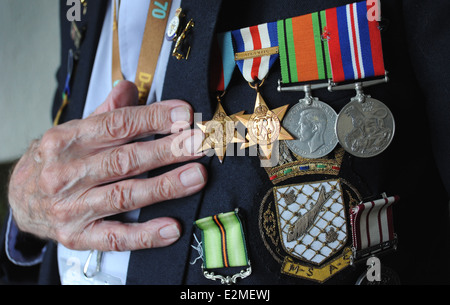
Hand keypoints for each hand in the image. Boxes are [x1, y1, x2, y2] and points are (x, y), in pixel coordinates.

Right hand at [7, 81, 206, 251]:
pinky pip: (115, 238)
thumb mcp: (73, 132)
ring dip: (163, 187)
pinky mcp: (78, 236)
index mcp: (66, 140)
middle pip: (124, 159)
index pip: (116, 125)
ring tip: (196, 176)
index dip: (152, 118)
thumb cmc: (55, 163)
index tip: (184, 114)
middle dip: (166, 151)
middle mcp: (66, 174)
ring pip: (124, 195)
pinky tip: (171, 229)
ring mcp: (71, 207)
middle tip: (198, 144)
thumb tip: (129, 87)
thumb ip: (104, 113)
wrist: (19, 200)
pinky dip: (145, 235)